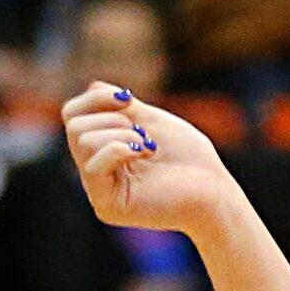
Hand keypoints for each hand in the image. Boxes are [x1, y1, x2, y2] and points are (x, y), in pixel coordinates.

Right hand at [61, 84, 241, 237]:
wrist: (215, 190)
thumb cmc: (190, 157)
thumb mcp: (151, 121)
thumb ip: (121, 106)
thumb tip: (94, 85)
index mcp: (102, 148)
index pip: (73, 116)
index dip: (94, 99)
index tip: (128, 99)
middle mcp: (95, 169)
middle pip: (75, 126)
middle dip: (113, 119)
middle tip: (144, 134)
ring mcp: (98, 189)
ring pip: (83, 141)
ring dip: (122, 135)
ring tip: (149, 147)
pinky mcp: (107, 205)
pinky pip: (93, 166)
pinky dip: (118, 150)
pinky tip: (144, 154)